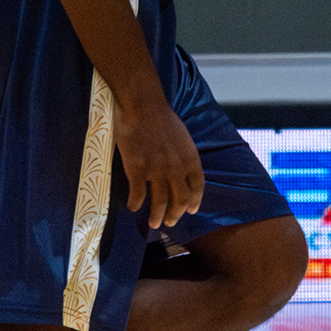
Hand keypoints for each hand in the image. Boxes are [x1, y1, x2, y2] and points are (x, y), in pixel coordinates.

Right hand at [116, 89, 206, 232]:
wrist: (143, 106)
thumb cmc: (162, 117)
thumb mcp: (182, 136)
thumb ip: (183, 154)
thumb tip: (181, 167)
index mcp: (190, 159)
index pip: (197, 187)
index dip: (194, 202)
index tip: (191, 211)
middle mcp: (177, 169)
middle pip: (180, 200)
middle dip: (176, 214)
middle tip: (169, 222)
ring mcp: (157, 171)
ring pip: (159, 202)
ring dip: (157, 216)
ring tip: (154, 224)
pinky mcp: (137, 170)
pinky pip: (138, 194)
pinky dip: (136, 203)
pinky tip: (133, 207)